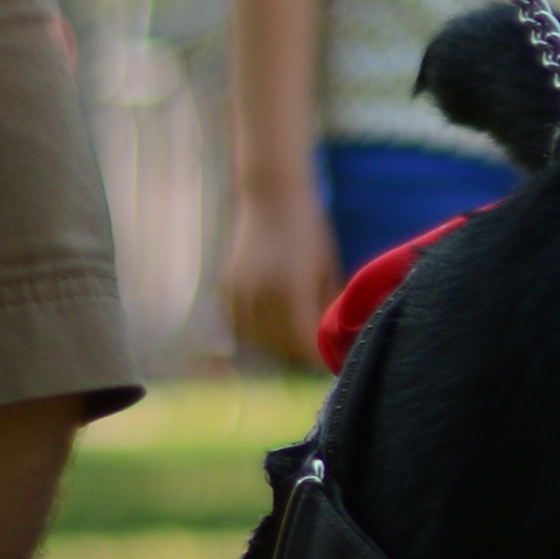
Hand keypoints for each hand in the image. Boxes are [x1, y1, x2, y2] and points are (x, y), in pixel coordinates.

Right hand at [222, 191, 342, 373]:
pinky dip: (252, 333)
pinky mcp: (227, 286)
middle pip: (277, 345)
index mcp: (291, 292)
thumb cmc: (309, 230)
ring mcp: (240, 292)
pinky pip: (237, 323)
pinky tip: (267, 331)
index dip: (314, 357)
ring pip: (255, 338)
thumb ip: (327, 305)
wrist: (271, 198)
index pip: (301, 343)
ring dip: (274, 346)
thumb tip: (332, 336)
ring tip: (291, 344)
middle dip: (296, 355)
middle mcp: (261, 296)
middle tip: (311, 356)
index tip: (326, 361)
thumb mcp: (327, 268)